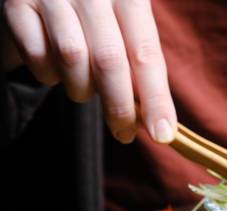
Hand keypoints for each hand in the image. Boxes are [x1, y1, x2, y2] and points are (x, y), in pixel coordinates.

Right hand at [2, 0, 175, 143]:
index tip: (162, 134)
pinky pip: (37, 55)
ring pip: (72, 58)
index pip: (146, 52)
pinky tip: (54, 66)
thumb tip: (158, 120)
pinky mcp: (18, 5)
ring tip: (84, 86)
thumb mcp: (122, 27)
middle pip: (109, 59)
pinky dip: (48, 73)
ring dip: (81, 88)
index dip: (156, 98)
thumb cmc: (92, 17)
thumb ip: (139, 64)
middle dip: (119, 106)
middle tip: (124, 133)